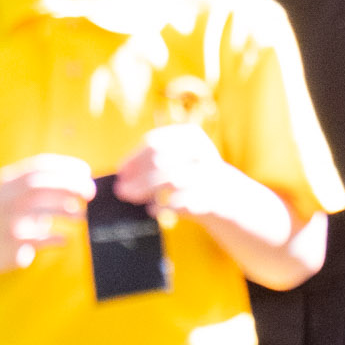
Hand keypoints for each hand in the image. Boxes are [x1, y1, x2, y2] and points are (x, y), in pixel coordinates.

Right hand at [0, 153, 94, 269]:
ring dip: (67, 210)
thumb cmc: (12, 217)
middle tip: (90, 192)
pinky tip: (66, 239)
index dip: (66, 165)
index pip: (39, 166)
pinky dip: (56, 238)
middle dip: (69, 184)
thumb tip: (83, 178)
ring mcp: (8, 221)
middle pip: (39, 184)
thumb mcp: (18, 194)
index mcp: (9, 181)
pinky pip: (41, 239)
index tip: (86, 171)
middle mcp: (6, 198)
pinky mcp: (13, 243)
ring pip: (40, 210)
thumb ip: (42, 184)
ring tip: (82, 216)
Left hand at [110, 122, 230, 227]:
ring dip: (146, 191)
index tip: (120, 173)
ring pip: (171, 180)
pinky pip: (181, 202)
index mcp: (191, 135)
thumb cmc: (188, 173)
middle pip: (161, 161)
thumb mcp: (175, 159)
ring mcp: (209, 173)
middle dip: (138, 178)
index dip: (134, 158)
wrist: (224, 193)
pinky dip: (162, 206)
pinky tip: (152, 209)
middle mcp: (202, 151)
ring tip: (133, 199)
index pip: (155, 143)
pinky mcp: (212, 196)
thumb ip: (150, 162)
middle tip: (121, 191)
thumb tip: (122, 174)